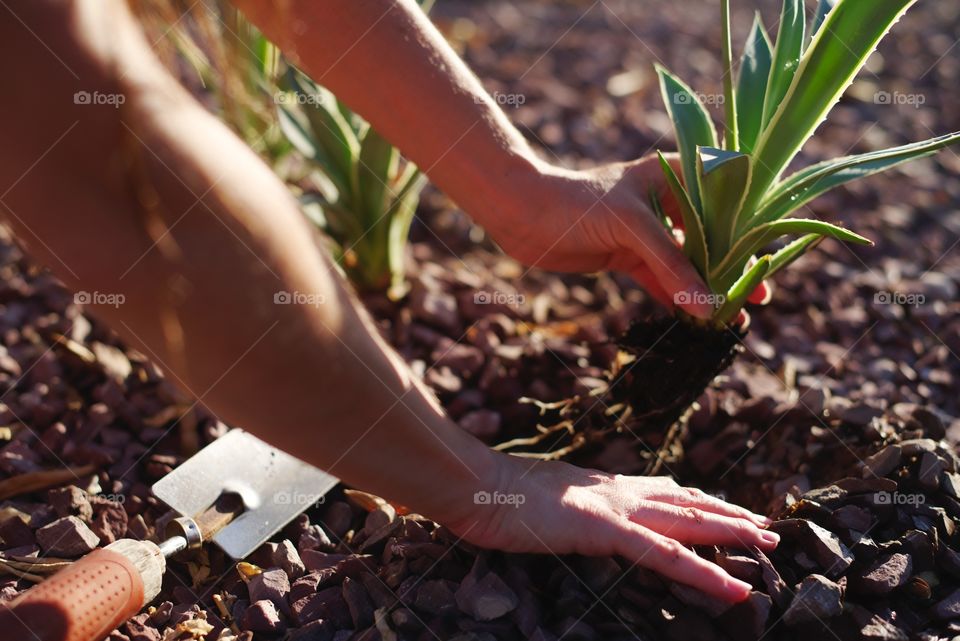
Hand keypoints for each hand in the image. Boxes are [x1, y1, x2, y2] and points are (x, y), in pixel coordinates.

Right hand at [446, 454, 777, 601]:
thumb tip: (574, 511)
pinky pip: (663, 555)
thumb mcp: (540, 496)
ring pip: (686, 522)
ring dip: (731, 533)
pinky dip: (701, 572)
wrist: (473, 483)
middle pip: (685, 502)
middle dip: (729, 514)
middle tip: (768, 526)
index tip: (727, 506)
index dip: (698, 500)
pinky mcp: (603, 529)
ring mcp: (613, 509)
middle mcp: (616, 491)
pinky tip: (731, 588)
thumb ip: (567, 502)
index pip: (662, 491)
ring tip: (769, 544)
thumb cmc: (494, 494)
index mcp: (601, 485)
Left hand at [487, 154, 769, 319]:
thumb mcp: (633, 227)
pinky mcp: (628, 254)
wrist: (523, 215)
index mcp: (675, 174)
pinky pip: (661, 279)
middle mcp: (667, 200)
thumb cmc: (579, 203)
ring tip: (734, 318)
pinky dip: (677, 298)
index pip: (726, 200)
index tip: (770, 260)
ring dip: (707, 289)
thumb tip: (708, 308)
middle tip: (759, 298)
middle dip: (733, 268)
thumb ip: (671, 266)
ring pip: (686, 262)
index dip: (749, 231)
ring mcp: (647, 230)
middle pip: (711, 237)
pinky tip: (698, 320)